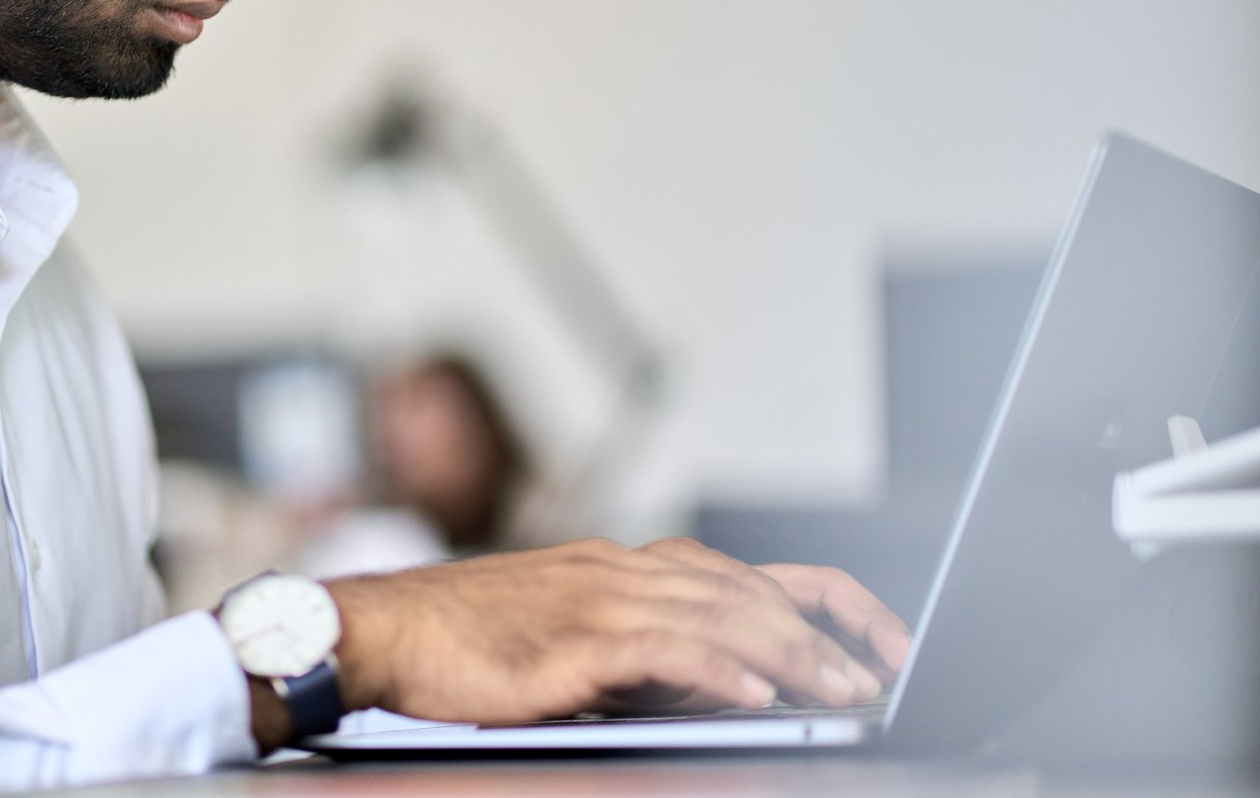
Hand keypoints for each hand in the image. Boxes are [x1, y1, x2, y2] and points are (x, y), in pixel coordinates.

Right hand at [321, 538, 909, 728]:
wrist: (378, 629)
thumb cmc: (458, 640)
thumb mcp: (558, 633)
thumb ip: (633, 650)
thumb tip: (717, 687)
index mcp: (617, 567)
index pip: (738, 570)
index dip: (813, 598)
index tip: (870, 635)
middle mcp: (617, 571)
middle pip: (744, 586)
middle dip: (823, 630)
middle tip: (880, 671)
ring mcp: (594, 600)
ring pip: (718, 611)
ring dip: (790, 651)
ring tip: (843, 688)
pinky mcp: (568, 643)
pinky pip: (662, 648)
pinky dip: (718, 667)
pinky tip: (756, 693)